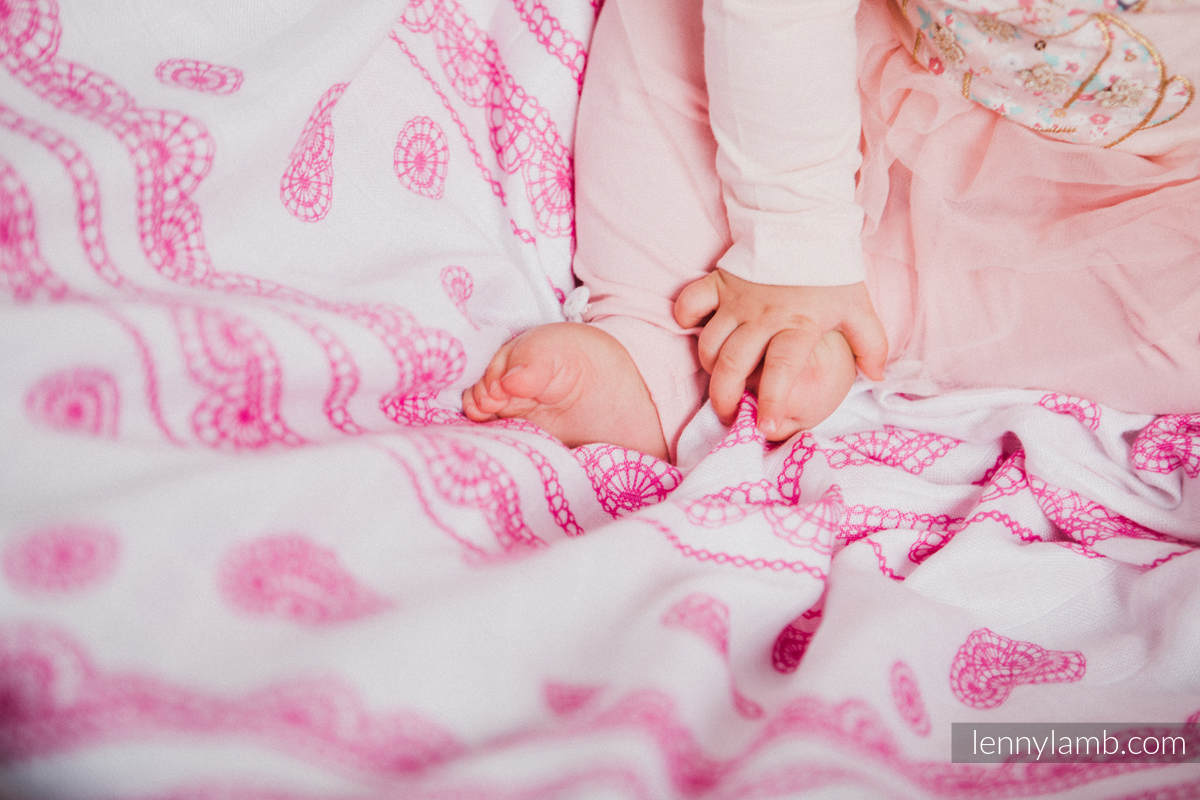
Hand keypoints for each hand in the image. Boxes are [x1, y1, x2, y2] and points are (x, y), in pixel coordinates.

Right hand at [673, 269, 887, 428]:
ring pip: (710, 343)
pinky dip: (685, 319)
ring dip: (710, 368)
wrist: (804, 221)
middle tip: (729, 415)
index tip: (766, 426)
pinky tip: (694, 331)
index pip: (781, 368)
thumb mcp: (858, 307)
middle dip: (725, 397)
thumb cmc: (830, 270)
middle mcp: (763, 315)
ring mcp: (737, 300)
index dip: (771, 400)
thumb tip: (878, 377)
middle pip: (733, 363)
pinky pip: (690, 303)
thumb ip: (872, 344)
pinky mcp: (719, 282)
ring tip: (719, 382)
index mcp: (798, 324)